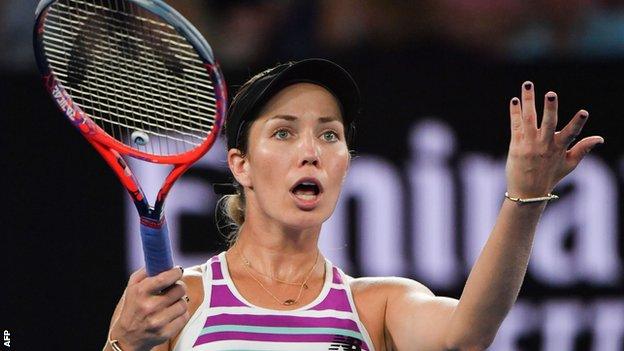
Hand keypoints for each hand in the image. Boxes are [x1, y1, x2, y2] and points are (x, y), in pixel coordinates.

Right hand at [110, 267, 188, 350]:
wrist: (126, 338)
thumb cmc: (132, 308)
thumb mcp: (131, 288)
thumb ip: (145, 273)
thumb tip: (163, 261)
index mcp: (140, 292)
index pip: (165, 278)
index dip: (176, 272)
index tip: (178, 271)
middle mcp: (148, 307)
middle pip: (179, 289)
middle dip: (179, 287)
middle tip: (174, 289)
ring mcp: (157, 321)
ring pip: (183, 304)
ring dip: (180, 302)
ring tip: (171, 304)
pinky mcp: (164, 333)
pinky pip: (184, 317)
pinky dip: (181, 315)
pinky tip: (171, 315)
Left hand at [505, 81, 603, 198]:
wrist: (527, 192)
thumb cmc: (550, 177)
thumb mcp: (569, 164)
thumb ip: (583, 149)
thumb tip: (600, 138)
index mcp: (559, 148)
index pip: (571, 133)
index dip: (578, 123)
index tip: (584, 112)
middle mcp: (544, 145)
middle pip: (548, 123)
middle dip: (550, 109)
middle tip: (551, 94)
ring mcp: (528, 144)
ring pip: (528, 119)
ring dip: (528, 101)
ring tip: (528, 84)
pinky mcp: (515, 145)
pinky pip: (515, 126)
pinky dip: (514, 112)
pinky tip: (515, 100)